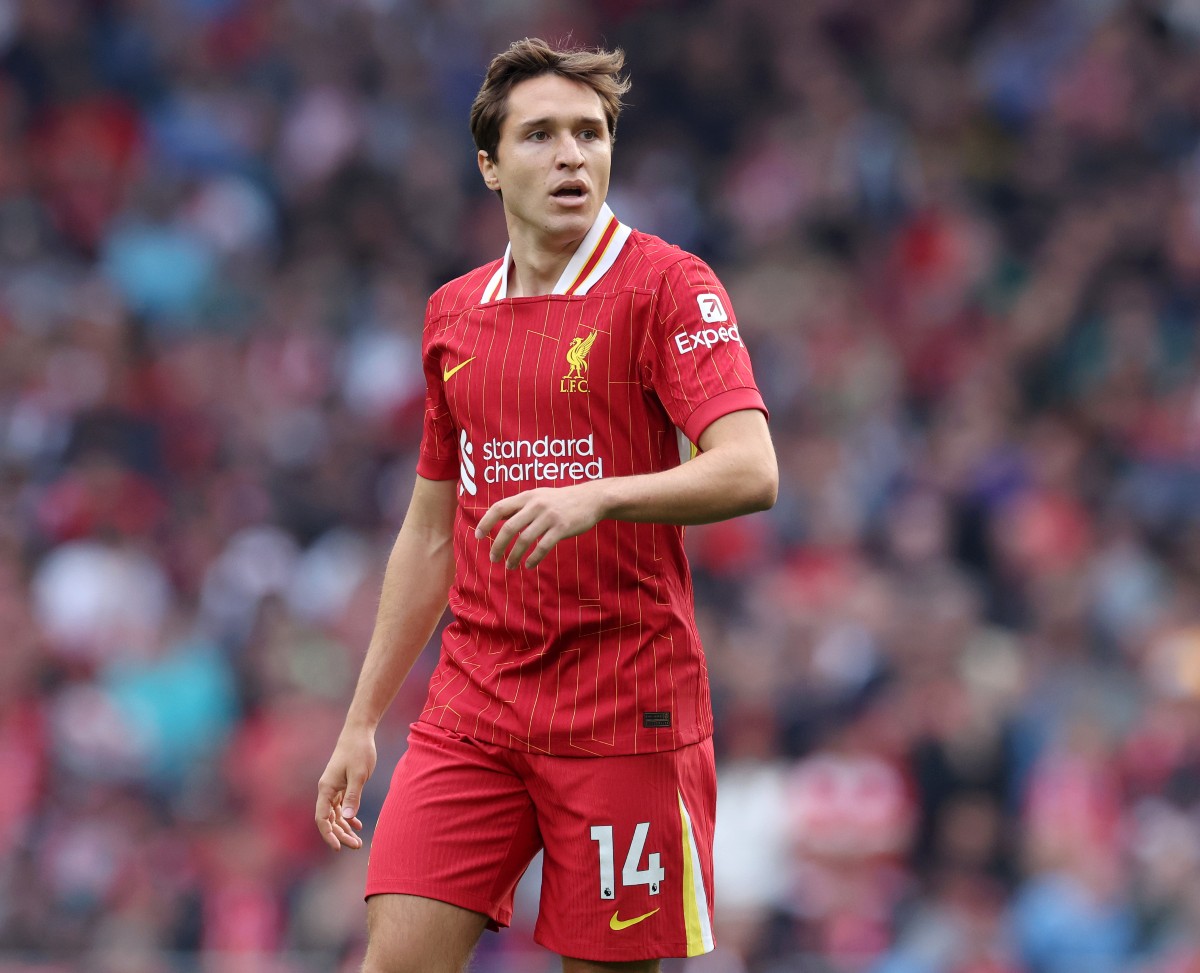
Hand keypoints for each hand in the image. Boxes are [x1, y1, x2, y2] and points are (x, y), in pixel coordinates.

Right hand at [315, 726, 376, 851]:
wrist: (359, 732)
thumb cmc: (359, 751)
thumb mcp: (359, 775)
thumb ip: (353, 796)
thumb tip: (347, 819)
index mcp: (326, 788)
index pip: (322, 818)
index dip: (328, 835)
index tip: (337, 848)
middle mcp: (327, 790)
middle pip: (329, 819)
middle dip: (340, 835)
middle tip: (356, 846)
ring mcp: (333, 788)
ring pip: (335, 814)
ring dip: (344, 828)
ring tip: (357, 841)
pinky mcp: (342, 785)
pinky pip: (341, 806)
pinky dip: (348, 816)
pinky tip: (357, 825)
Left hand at [476, 482, 606, 568]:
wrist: (591, 499)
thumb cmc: (563, 500)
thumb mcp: (539, 496)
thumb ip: (521, 506)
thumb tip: (499, 517)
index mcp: (527, 497)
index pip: (499, 508)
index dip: (485, 522)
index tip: (477, 536)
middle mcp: (536, 505)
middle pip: (509, 528)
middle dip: (497, 545)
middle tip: (493, 559)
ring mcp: (549, 517)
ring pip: (524, 540)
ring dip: (514, 556)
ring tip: (509, 566)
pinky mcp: (561, 528)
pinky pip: (542, 547)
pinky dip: (533, 558)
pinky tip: (528, 565)